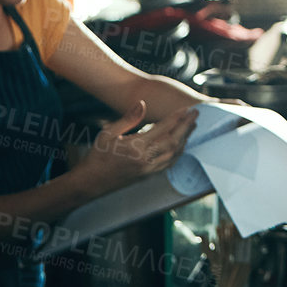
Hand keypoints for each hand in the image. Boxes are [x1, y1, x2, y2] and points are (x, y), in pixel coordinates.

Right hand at [70, 100, 197, 194]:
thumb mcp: (108, 133)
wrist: (90, 182)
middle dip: (186, 126)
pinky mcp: (148, 175)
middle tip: (195, 114)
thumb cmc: (97, 156)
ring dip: (185, 139)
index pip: (162, 129)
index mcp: (134, 147)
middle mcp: (144, 160)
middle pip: (173, 141)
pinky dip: (178, 152)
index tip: (186, 109)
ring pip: (174, 153)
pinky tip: (181, 144)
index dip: (176, 118)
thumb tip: (142, 104)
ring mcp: (148, 169)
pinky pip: (169, 163)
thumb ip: (128, 119)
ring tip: (191, 126)